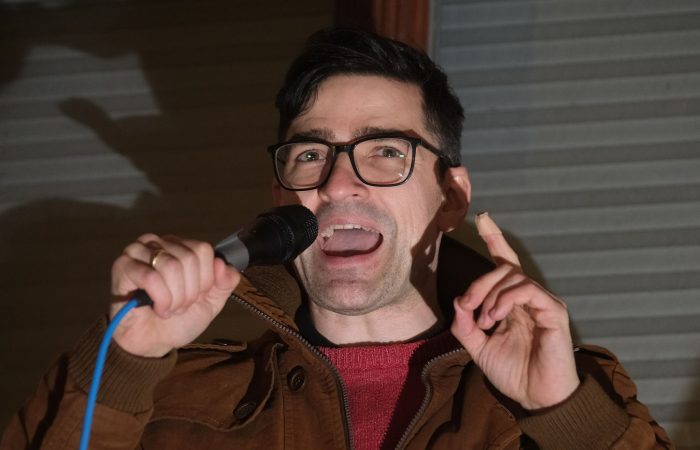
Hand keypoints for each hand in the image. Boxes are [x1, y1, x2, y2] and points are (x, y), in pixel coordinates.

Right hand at [109, 234, 239, 357]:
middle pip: (188, 258)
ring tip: (168, 308)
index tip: (196, 296)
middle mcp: (159, 243)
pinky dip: (160, 299)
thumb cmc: (178, 320)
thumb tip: (222, 263)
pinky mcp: (122, 266)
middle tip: (180, 306)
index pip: (203, 250)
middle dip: (189, 292)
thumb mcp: (212, 301)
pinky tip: (157, 309)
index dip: (205, 279)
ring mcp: (138, 251)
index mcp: (181, 246)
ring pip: (170, 266)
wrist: (152, 343)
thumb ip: (225, 282)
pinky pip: (150, 277)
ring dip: (175, 297)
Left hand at [450, 213, 578, 409]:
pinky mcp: (554, 311)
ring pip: (513, 276)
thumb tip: (459, 299)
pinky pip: (527, 289)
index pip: (505, 264)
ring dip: (489, 294)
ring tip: (484, 320)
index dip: (496, 240)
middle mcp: (529, 298)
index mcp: (512, 303)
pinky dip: (506, 299)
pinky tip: (495, 317)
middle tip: (467, 304)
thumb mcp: (478, 347)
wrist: (537, 399)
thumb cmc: (513, 373)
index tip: (484, 218)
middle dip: (479, 281)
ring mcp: (543, 303)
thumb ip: (465, 324)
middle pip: (503, 269)